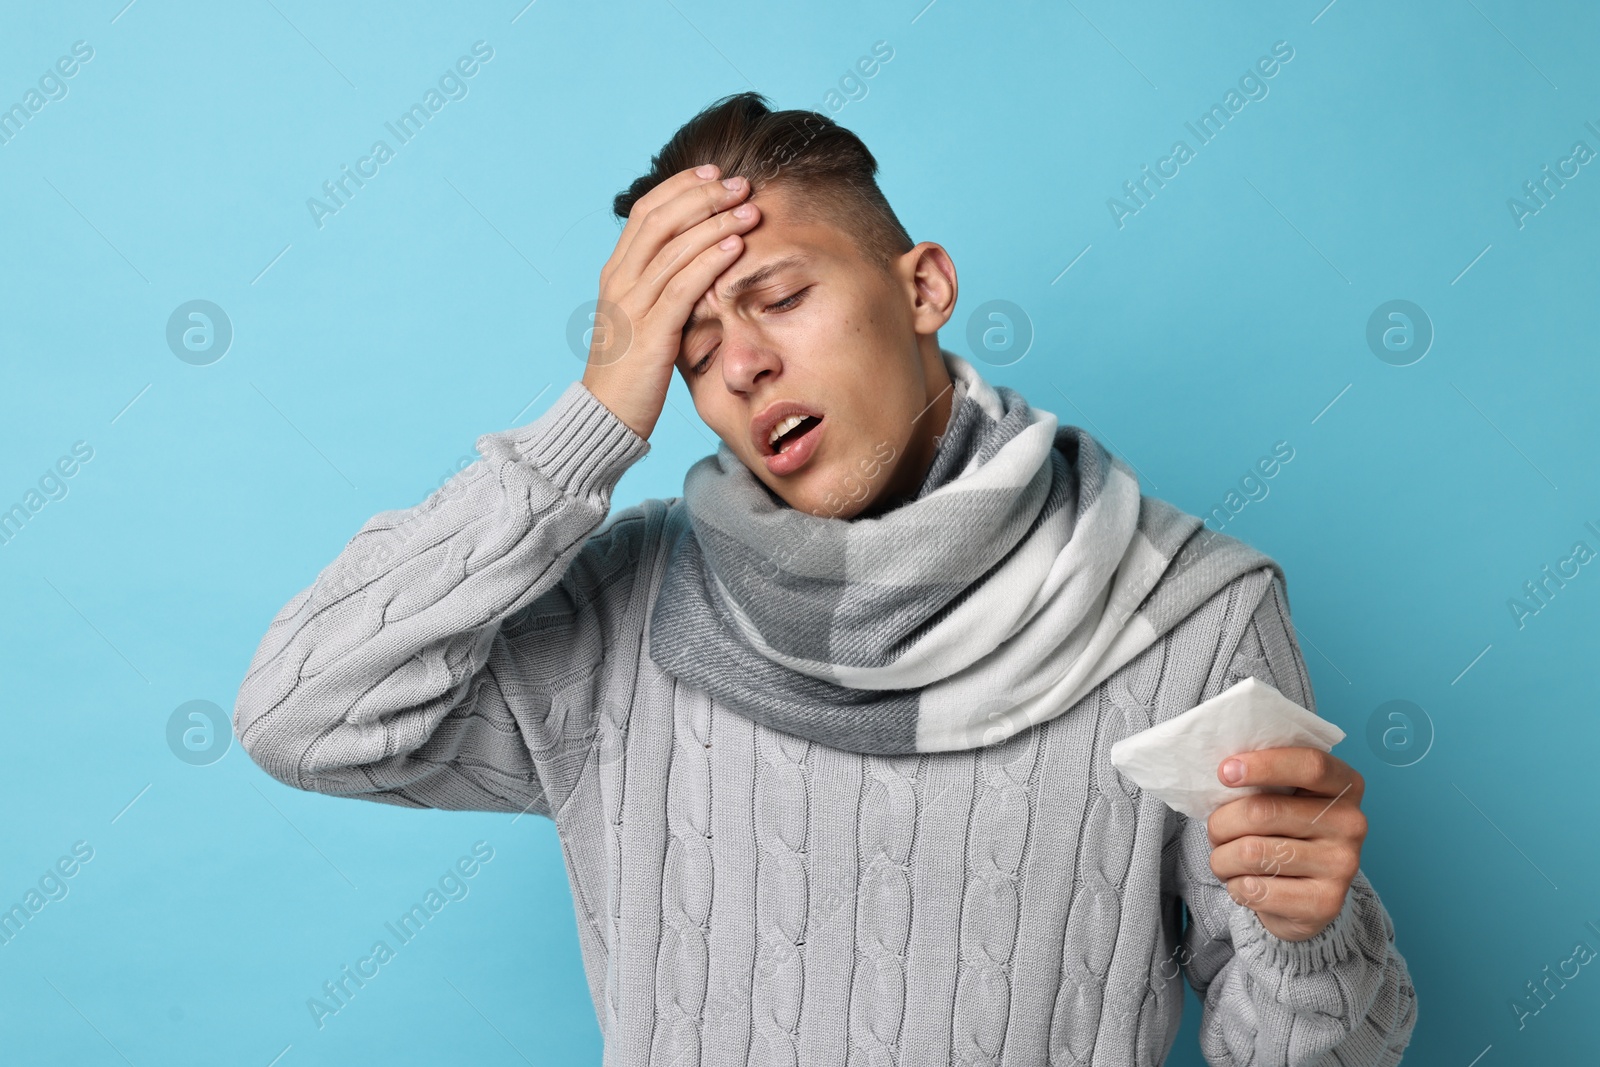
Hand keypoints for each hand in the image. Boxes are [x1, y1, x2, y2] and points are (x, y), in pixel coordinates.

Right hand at [580, 162, 761, 439]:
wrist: (606, 417)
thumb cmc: (631, 371)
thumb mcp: (642, 319)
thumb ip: (661, 287)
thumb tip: (695, 260)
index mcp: (616, 273)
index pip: (646, 212)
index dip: (681, 187)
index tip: (714, 173)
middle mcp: (620, 281)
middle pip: (661, 219)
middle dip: (704, 196)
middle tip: (741, 184)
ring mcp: (632, 305)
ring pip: (675, 248)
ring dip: (716, 223)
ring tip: (750, 209)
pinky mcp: (650, 333)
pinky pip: (682, 287)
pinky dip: (710, 262)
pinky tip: (736, 247)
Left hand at [1205, 747, 1366, 941]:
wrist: (1304, 897)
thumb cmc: (1282, 831)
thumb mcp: (1282, 796)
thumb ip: (1264, 779)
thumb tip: (1226, 770)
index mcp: (1344, 785)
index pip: (1310, 765)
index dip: (1264, 765)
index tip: (1225, 772)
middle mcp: (1351, 823)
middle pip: (1263, 811)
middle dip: (1221, 822)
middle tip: (1216, 830)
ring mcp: (1342, 865)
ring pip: (1251, 852)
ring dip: (1222, 858)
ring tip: (1226, 859)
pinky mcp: (1325, 903)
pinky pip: (1255, 889)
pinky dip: (1234, 886)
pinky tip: (1243, 884)